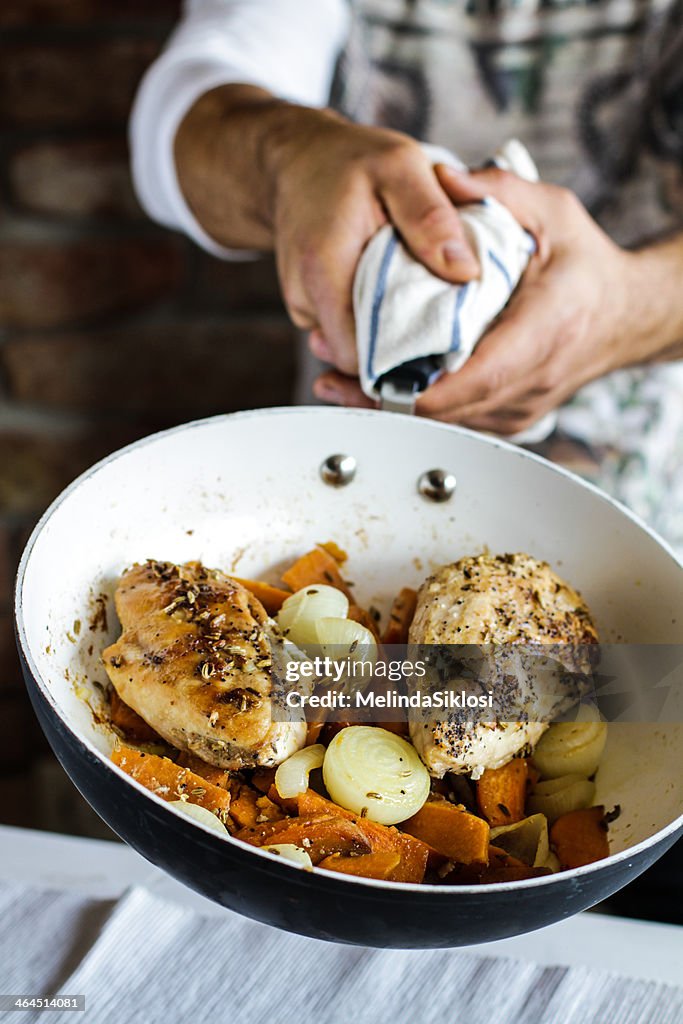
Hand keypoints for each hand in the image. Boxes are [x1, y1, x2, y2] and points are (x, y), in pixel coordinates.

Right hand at [175, 85, 478, 377]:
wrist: (295, 161)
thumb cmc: (346, 160)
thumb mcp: (400, 167)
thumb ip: (432, 218)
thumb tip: (466, 273)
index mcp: (325, 270)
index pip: (359, 355)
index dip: (401, 357)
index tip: (440, 338)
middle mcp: (305, 298)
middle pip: (359, 358)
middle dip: (402, 346)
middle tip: (439, 313)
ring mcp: (305, 308)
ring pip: (356, 346)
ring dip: (390, 329)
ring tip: (414, 292)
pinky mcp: (311, 309)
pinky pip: (350, 329)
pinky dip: (376, 317)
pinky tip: (393, 290)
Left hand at [315, 167, 652, 431]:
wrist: (625, 314)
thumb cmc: (586, 263)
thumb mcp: (552, 211)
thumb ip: (499, 191)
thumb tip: (444, 178)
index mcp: (547, 328)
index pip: (475, 375)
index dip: (418, 387)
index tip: (368, 373)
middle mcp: (536, 378)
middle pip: (449, 410)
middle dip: (386, 396)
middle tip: (330, 373)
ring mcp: (524, 407)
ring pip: (448, 426)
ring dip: (393, 408)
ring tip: (338, 382)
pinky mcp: (512, 419)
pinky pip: (458, 425)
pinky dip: (416, 411)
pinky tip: (377, 390)